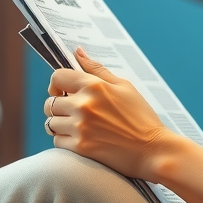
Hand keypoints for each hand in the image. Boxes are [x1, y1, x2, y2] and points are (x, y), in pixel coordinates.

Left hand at [45, 49, 176, 181]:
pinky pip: (57, 141)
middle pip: (50, 103)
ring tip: (78, 127)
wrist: (153, 150)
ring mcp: (80, 127)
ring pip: (51, 123)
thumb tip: (78, 52)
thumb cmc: (141, 117)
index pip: (57, 77)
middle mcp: (83, 105)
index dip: (56, 84)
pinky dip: (65, 141)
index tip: (62, 92)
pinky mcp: (80, 148)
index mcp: (94, 86)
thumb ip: (97, 70)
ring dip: (60, 125)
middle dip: (58, 107)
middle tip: (74, 113)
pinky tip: (83, 139)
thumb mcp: (124, 86)